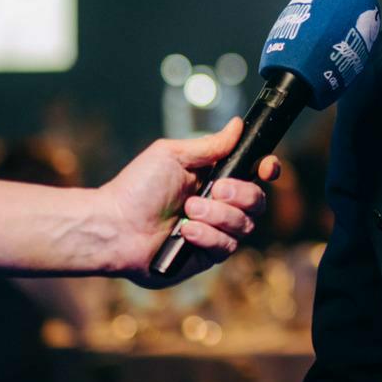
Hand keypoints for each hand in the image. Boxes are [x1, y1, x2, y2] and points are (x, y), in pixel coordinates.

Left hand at [94, 117, 278, 285]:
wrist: (114, 225)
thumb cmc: (137, 188)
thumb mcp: (173, 156)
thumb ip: (210, 145)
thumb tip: (237, 125)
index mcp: (215, 179)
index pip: (255, 175)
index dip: (267, 169)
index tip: (266, 168)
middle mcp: (220, 206)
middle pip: (257, 201)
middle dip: (240, 194)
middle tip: (215, 189)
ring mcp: (215, 232)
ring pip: (245, 225)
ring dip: (219, 216)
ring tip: (189, 211)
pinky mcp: (206, 256)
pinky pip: (226, 247)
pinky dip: (207, 236)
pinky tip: (186, 232)